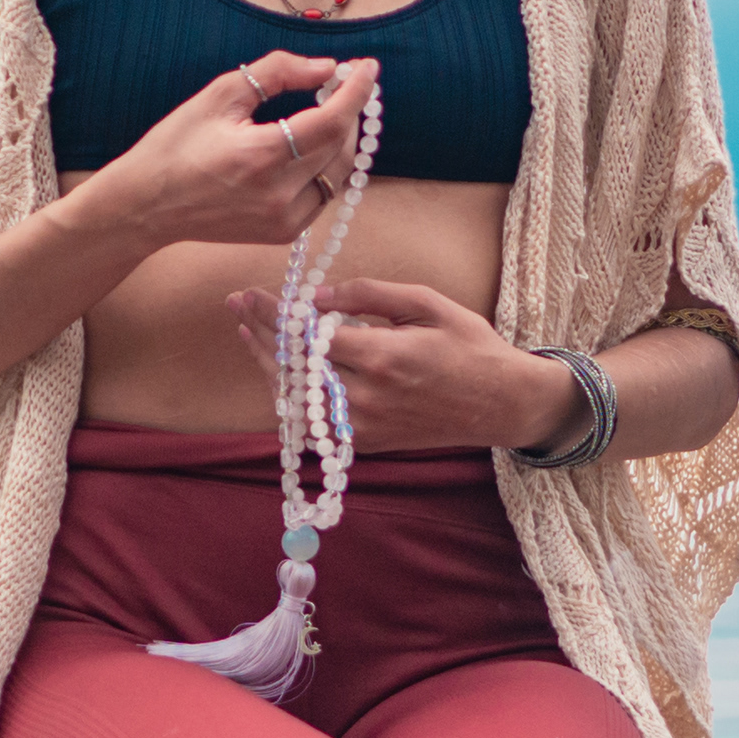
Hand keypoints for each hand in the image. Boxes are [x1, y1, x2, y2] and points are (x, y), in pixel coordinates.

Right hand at [84, 53, 378, 251]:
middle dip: (350, 111)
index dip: (356, 92)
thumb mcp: (220, 94)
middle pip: (341, 147)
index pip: (331, 122)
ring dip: (341, 140)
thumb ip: (278, 73)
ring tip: (328, 111)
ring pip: (338, 174)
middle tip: (342, 84)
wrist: (147, 205)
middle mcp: (279, 195)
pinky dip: (326, 167)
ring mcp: (284, 220)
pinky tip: (310, 147)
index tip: (368, 67)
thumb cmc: (176, 145)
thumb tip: (327, 68)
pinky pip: (323, 195)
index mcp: (261, 156)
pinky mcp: (284, 234)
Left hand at [226, 278, 582, 454]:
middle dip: (260, 333)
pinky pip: (314, 422)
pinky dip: (292, 397)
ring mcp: (363, 427)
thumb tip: (320, 296)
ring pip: (296, 399)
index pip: (307, 336)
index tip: (250, 294)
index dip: (273, 314)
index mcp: (381, 358)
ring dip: (270, 364)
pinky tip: (281, 372)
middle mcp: (364, 398)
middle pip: (292, 368)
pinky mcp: (367, 443)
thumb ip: (370, 295)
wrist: (501, 404)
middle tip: (238, 305)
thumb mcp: (428, 304)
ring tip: (250, 333)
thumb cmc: (470, 347)